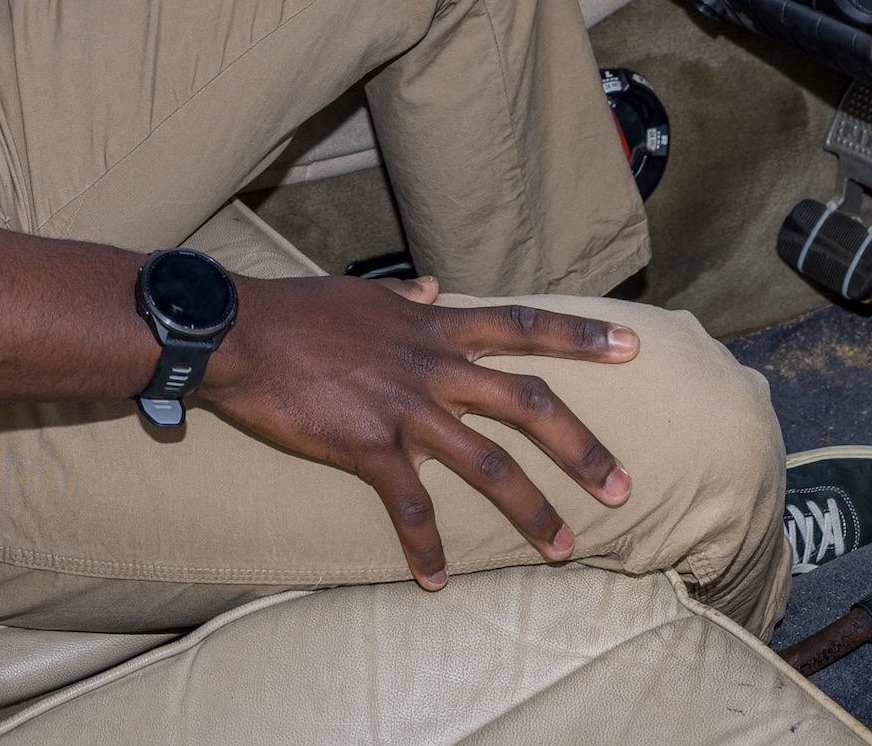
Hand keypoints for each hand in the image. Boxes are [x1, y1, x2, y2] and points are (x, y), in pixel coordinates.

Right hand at [197, 274, 638, 587]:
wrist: (240, 333)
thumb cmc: (298, 310)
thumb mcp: (363, 292)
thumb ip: (407, 297)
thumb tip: (435, 290)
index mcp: (435, 327)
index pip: (522, 324)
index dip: (579, 337)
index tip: (630, 347)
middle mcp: (433, 365)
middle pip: (528, 402)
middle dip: (581, 445)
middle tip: (622, 485)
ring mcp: (405, 407)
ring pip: (487, 462)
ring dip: (531, 508)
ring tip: (563, 546)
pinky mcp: (369, 445)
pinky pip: (410, 506)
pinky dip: (426, 547)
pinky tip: (436, 580)